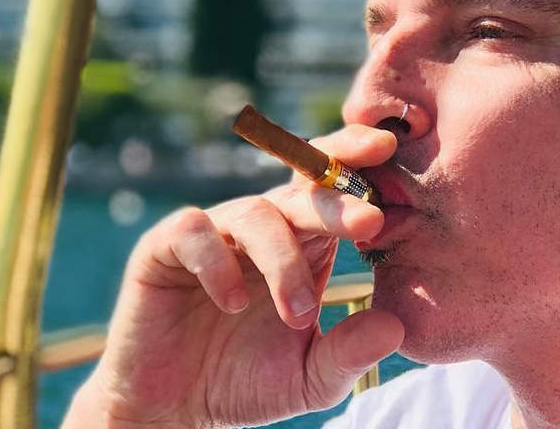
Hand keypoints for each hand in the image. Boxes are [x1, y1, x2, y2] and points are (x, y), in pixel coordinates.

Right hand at [62, 125, 404, 428]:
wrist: (173, 410)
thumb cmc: (246, 383)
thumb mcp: (311, 377)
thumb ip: (350, 354)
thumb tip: (395, 327)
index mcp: (306, 243)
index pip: (336, 191)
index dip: (359, 168)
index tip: (392, 155)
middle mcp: (264, 227)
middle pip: (304, 188)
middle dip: (339, 200)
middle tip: (371, 220)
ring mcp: (216, 233)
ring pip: (257, 214)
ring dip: (283, 262)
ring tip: (298, 314)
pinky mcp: (164, 248)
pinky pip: (194, 230)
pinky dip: (217, 262)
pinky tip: (232, 302)